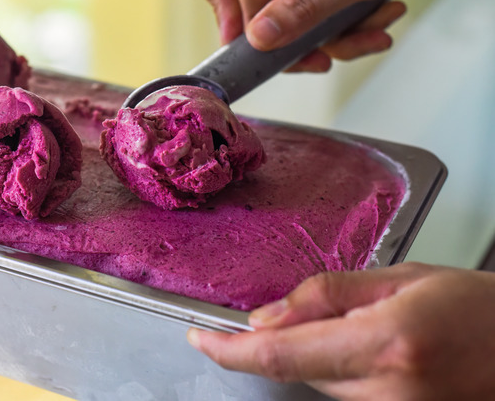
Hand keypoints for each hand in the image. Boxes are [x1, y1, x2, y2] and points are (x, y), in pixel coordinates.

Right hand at [187, 0, 425, 71]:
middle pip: (259, 6)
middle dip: (296, 41)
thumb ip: (304, 8)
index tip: (237, 39)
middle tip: (319, 61)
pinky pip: (318, 14)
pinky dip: (351, 25)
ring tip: (374, 30)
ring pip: (293, 18)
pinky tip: (381, 16)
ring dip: (337, 37)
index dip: (216, 0)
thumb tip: (259, 38)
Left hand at [187, 262, 494, 399]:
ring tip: (376, 325)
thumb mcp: (402, 278)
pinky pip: (347, 396)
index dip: (230, 350)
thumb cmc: (480, 307)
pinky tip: (380, 349)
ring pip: (320, 383)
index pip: (280, 354)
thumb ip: (327, 295)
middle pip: (297, 368)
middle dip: (290, 337)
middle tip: (334, 308)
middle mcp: (387, 391)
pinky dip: (343, 370)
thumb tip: (265, 317)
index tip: (201, 339)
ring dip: (322, 353)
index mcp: (385, 344)